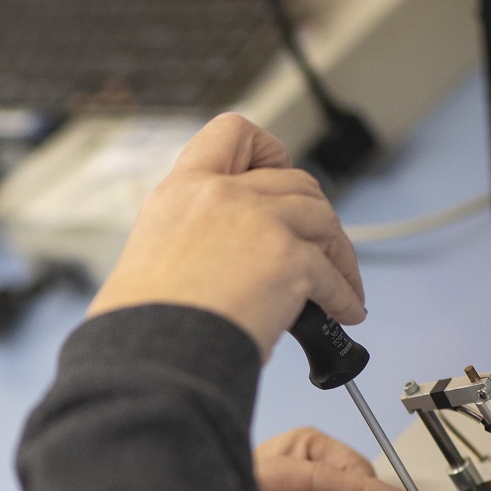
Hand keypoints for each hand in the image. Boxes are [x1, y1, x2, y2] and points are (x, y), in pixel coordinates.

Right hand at [86, 113, 365, 358]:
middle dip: (314, 215)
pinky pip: (333, 275)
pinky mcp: (287, 260)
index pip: (232, 132)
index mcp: (181, 191)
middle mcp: (220, 195)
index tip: (279, 174)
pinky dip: (344, 296)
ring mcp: (258, 222)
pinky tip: (344, 314)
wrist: (152, 358)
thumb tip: (233, 258)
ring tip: (339, 286)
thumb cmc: (146, 325)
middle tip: (318, 247)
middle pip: (296, 181)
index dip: (266, 150)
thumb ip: (196, 237)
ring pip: (323, 218)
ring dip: (338, 254)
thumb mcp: (153, 255)